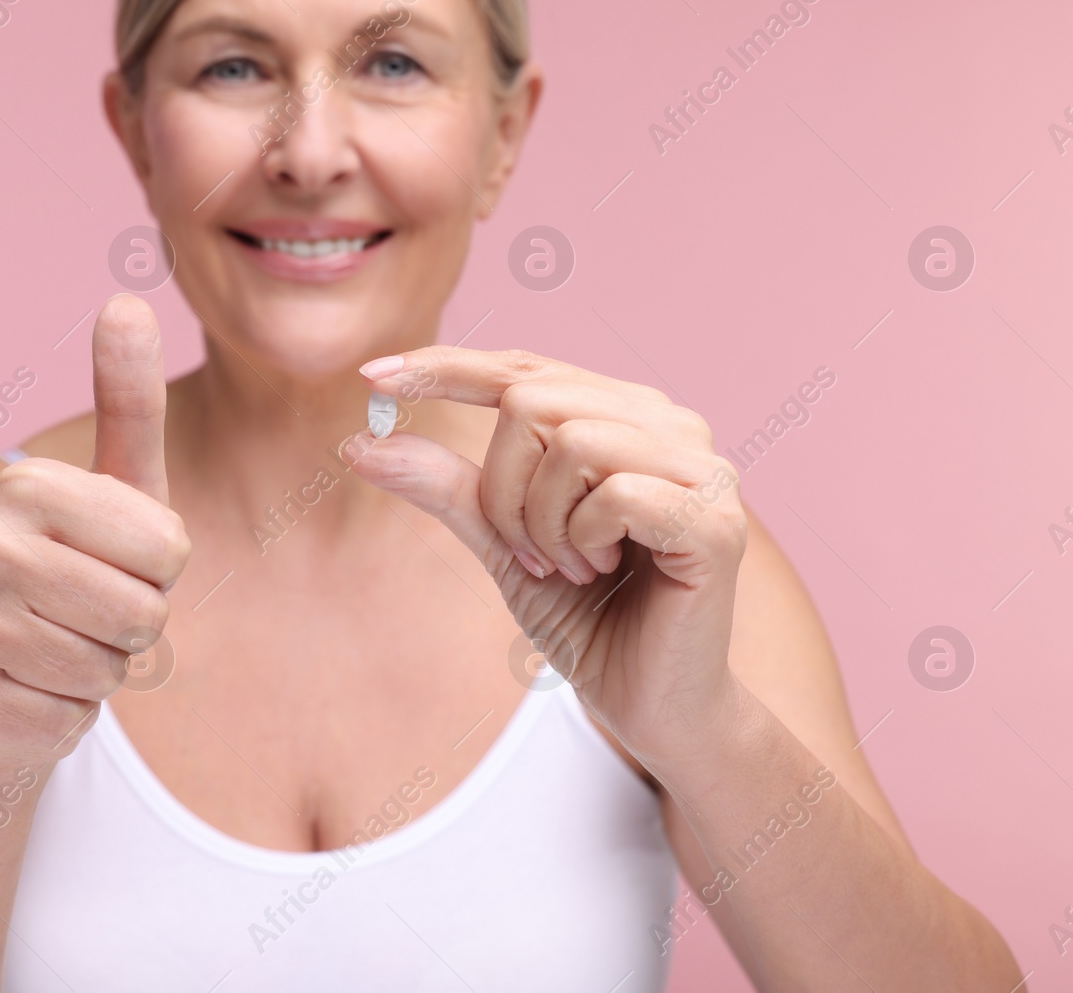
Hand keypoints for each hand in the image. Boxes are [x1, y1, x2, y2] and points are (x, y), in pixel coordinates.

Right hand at [0, 294, 189, 766]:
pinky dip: (67, 717)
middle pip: (140, 615)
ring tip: (63, 648)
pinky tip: (32, 691)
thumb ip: (130, 402)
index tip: (122, 564)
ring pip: (104, 673)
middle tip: (93, 615)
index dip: (164, 573)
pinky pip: (68, 721)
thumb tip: (123, 298)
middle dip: (136, 628)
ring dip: (102, 673)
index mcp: (26, 486)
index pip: (166, 552)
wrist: (9, 673)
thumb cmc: (88, 572)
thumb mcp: (127, 491)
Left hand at [349, 347, 746, 768]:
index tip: (369, 378)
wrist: (651, 705)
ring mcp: (700, 464)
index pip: (521, 366)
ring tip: (570, 566)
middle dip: (501, 487)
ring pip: (570, 439)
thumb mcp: (501, 543)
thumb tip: (359, 442)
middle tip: (525, 552)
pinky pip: (613, 490)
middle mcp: (667, 422)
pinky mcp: (714, 517)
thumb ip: (446, 488)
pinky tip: (604, 569)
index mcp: (620, 414)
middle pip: (532, 398)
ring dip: (541, 520)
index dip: (445, 367)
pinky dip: (584, 538)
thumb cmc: (588, 617)